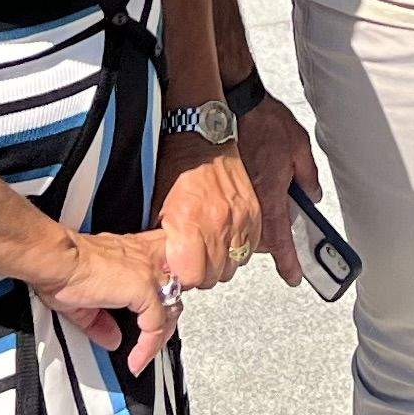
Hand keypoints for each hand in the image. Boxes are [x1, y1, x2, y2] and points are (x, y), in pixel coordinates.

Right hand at [29, 226, 195, 373]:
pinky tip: (137, 359)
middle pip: (175, 288)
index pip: (163, 269)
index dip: (162, 292)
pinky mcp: (144, 288)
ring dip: (162, 335)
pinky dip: (148, 347)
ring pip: (172, 306)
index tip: (154, 314)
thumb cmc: (63, 268)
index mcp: (133, 252)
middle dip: (169, 315)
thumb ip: (101, 320)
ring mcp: (148, 272)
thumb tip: (111, 338)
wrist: (56, 260)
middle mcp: (145, 258)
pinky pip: (156, 325)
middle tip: (156, 337)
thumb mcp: (85, 299)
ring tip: (147, 355)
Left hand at [156, 151, 261, 291]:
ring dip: (221, 263)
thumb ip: (164, 240)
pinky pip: (251, 248)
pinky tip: (226, 241)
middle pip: (214, 275)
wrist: (204, 136)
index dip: (183, 278)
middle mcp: (219, 222)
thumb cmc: (179, 164)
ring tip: (209, 251)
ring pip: (233, 265)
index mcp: (190, 221)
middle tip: (192, 263)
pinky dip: (239, 249)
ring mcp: (241, 218)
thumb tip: (166, 266)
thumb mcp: (159, 204)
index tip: (178, 271)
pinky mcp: (255, 213)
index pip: (191, 275)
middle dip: (201, 274)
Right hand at [235, 101, 322, 288]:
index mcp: (272, 193)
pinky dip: (241, 213)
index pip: (281, 239)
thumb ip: (307, 174)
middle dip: (272, 240)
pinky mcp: (219, 190)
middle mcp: (250, 200)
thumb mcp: (299, 146)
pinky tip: (246, 195)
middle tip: (285, 230)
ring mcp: (233, 197)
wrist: (230, 104)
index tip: (294, 276)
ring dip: (256, 227)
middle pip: (260, 239)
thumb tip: (312, 194)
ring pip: (244, 229)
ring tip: (266, 205)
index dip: (289, 262)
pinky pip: (232, 213)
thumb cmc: (263, 120)